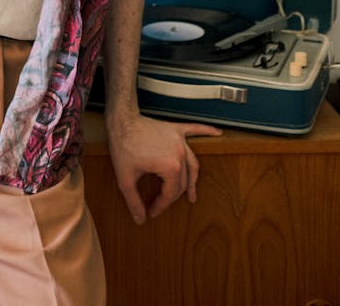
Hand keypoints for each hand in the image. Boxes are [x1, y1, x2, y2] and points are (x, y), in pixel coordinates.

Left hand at [106, 112, 221, 223]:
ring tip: (192, 194)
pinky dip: (207, 131)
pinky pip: (195, 130)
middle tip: (162, 204)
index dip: (160, 206)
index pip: (170, 194)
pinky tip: (217, 132)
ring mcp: (179, 140)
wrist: (122, 120)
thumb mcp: (125, 179)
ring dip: (192, 180)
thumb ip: (133, 201)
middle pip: (182, 182)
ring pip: (192, 164)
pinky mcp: (175, 129)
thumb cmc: (123, 147)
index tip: (151, 213)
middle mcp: (180, 154)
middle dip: (172, 196)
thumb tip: (140, 219)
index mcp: (171, 168)